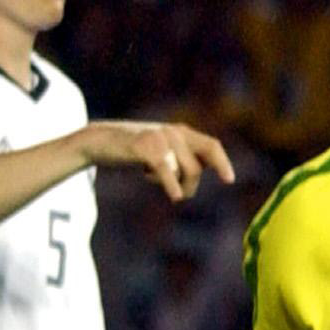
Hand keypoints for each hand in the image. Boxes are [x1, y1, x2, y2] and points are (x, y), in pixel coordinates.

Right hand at [76, 119, 235, 201]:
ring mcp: (161, 138)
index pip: (211, 146)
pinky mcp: (146, 147)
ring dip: (172, 185)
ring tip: (149, 176)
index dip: (222, 163)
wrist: (100, 140)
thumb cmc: (132, 150)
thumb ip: (179, 157)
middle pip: (196, 168)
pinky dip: (172, 186)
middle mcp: (174, 132)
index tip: (230, 180)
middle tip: (178, 194)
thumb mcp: (159, 150)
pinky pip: (167, 171)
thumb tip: (197, 174)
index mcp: (181, 132)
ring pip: (183, 173)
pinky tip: (174, 197)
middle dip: (189, 186)